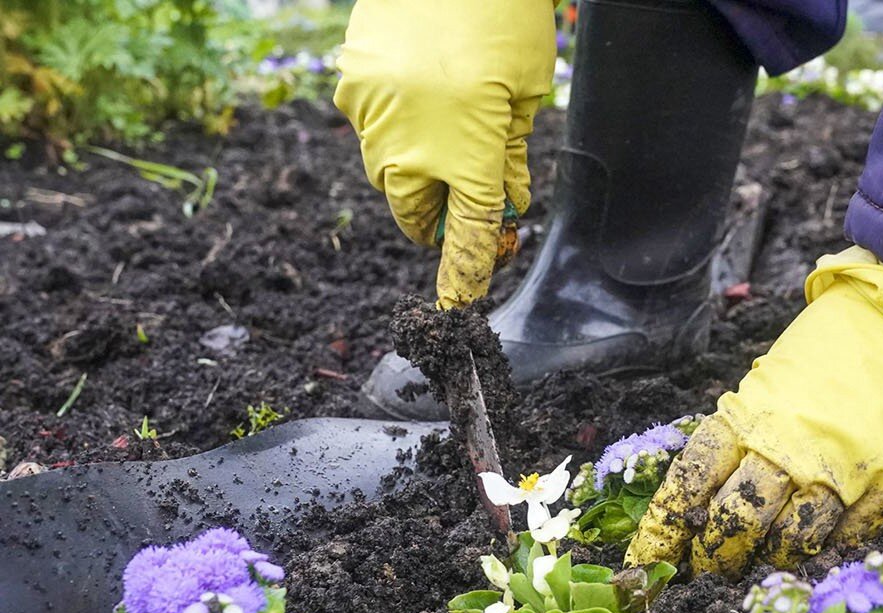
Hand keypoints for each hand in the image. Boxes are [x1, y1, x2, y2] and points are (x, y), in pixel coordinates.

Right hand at [334, 0, 556, 308]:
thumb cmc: (504, 17)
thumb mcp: (526, 92)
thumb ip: (509, 153)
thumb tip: (504, 198)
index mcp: (469, 157)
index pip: (466, 238)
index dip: (463, 275)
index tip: (457, 305)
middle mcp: (412, 148)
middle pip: (416, 213)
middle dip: (439, 214)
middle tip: (465, 193)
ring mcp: (371, 117)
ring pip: (387, 170)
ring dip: (416, 164)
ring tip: (446, 118)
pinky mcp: (349, 85)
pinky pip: (370, 123)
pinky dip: (395, 118)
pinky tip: (419, 81)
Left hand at [625, 247, 882, 576]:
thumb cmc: (838, 341)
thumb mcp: (771, 379)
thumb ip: (742, 432)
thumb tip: (708, 489)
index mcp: (749, 416)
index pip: (690, 482)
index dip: (665, 527)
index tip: (649, 557)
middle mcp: (787, 451)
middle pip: (733, 524)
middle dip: (711, 555)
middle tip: (705, 567)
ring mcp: (840, 475)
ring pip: (788, 543)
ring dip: (766, 559)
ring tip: (758, 560)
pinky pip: (844, 539)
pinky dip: (823, 549)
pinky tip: (813, 546)